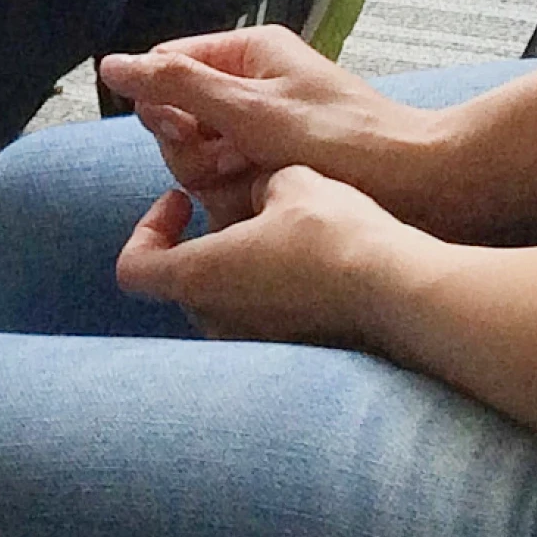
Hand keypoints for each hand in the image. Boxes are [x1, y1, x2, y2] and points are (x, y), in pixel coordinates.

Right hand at [95, 25, 445, 227]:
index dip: (162, 106)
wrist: (424, 183)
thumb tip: (111, 64)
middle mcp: (252, 82)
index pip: (165, 67)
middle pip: (179, 115)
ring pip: (201, 153)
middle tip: (234, 163)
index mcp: (247, 52)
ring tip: (259, 184)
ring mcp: (265, 124)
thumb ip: (178, 86)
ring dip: (218, 176)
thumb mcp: (251, 110)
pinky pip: (233, 177)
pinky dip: (242, 192)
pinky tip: (269, 201)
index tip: (189, 134)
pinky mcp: (278, 161)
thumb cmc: (342, 141)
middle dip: (195, 149)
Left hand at [117, 161, 407, 345]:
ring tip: (282, 231)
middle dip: (202, 240)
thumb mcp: (286, 180)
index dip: (148, 227)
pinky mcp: (295, 356)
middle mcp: (219, 322)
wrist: (403, 293)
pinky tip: (314, 263)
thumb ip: (256, 184)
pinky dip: (275, 291)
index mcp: (201, 277)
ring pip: (227, 302)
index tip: (182, 200)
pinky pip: (266, 320)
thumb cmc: (337, 237)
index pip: (134, 266)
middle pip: (182, 281)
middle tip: (237, 208)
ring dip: (241, 266)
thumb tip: (263, 194)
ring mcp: (257, 346)